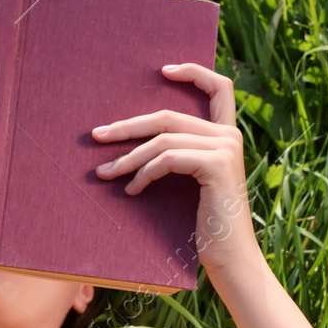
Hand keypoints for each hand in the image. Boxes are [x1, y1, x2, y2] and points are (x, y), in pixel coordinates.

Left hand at [91, 62, 262, 280]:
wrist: (230, 257)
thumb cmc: (207, 226)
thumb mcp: (194, 183)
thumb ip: (182, 156)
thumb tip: (138, 140)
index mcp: (228, 136)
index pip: (220, 88)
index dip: (193, 72)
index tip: (162, 70)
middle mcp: (231, 136)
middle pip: (168, 116)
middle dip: (128, 126)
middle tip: (96, 136)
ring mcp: (225, 148)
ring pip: (162, 139)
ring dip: (127, 158)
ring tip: (104, 173)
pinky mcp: (216, 164)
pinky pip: (166, 159)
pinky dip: (142, 174)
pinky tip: (131, 191)